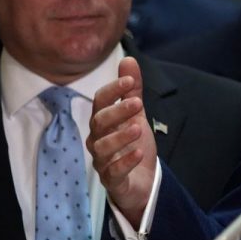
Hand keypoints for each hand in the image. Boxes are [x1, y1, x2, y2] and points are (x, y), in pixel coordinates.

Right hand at [86, 56, 157, 225]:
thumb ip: (132, 90)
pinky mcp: (112, 180)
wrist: (142, 179)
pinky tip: (138, 153)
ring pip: (102, 148)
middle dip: (117, 111)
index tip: (130, 80)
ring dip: (120, 136)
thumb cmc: (133, 143)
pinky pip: (113, 172)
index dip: (113, 90)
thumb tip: (128, 59)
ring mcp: (103, 160)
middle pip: (99, 123)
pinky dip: (125, 162)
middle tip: (138, 102)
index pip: (100, 102)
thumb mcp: (136, 114)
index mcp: (103, 121)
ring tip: (139, 128)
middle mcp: (98, 139)